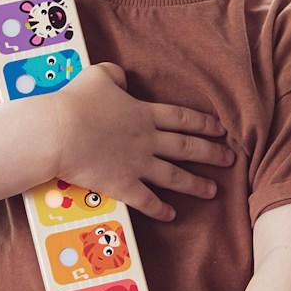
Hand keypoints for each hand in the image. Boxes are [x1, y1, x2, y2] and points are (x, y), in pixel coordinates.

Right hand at [50, 62, 231, 222]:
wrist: (59, 132)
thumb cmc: (75, 102)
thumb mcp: (97, 76)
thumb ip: (114, 75)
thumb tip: (122, 79)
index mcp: (144, 113)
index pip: (182, 118)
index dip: (204, 124)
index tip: (221, 130)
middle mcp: (147, 140)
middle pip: (186, 147)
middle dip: (211, 154)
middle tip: (230, 160)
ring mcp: (137, 164)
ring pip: (174, 176)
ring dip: (195, 184)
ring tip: (212, 191)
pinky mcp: (122, 185)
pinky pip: (146, 200)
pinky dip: (160, 209)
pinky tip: (172, 215)